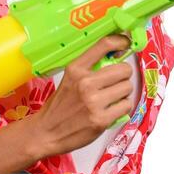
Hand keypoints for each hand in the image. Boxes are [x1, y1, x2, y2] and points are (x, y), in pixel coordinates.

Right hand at [32, 34, 136, 158]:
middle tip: (115, 83)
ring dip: (123, 94)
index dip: (121, 41)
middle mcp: (85, 82)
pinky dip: (121, 108)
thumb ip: (89, 68)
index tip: (127, 44)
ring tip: (110, 99)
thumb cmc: (60, 106)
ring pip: (127, 88)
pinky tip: (110, 111)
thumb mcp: (69, 80)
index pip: (104, 45)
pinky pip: (126, 106)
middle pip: (124, 69)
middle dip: (123, 76)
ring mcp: (94, 102)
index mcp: (76, 69)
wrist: (46, 132)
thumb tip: (116, 57)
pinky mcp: (101, 119)